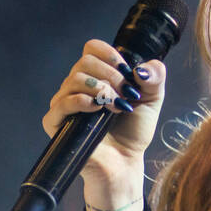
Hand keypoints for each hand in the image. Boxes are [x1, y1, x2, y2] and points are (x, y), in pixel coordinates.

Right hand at [41, 39, 167, 187]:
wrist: (125, 162)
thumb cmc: (134, 131)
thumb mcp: (152, 100)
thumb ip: (155, 77)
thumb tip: (142, 67)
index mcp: (97, 75)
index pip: (92, 48)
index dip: (109, 54)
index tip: (126, 71)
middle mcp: (78, 86)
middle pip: (85, 62)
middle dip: (111, 75)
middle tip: (125, 94)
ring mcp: (65, 103)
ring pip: (75, 79)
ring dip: (101, 90)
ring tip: (115, 107)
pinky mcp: (56, 122)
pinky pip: (61, 102)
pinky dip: (81, 101)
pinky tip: (97, 109)